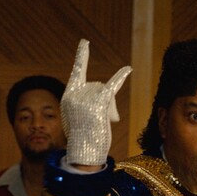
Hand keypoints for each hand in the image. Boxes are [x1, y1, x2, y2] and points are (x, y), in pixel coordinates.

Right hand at [62, 39, 131, 165]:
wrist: (84, 153)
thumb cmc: (84, 138)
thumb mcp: (79, 116)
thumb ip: (87, 100)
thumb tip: (104, 92)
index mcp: (68, 96)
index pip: (76, 72)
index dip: (82, 56)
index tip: (85, 42)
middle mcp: (75, 94)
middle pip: (97, 85)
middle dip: (104, 100)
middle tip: (102, 120)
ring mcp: (85, 98)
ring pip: (105, 91)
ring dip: (110, 106)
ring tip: (104, 121)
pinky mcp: (97, 104)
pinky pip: (111, 87)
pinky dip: (120, 77)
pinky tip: (128, 68)